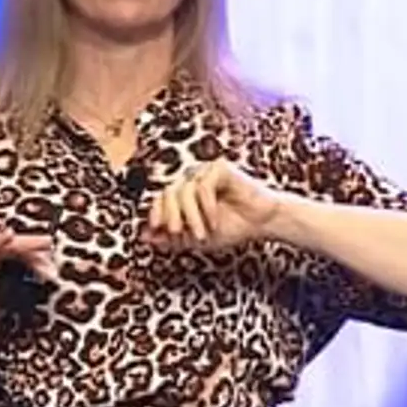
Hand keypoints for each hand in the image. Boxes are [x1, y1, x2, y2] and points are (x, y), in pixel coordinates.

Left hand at [146, 159, 286, 250]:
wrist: (262, 223)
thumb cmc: (233, 228)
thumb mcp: (196, 238)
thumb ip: (171, 238)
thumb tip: (144, 238)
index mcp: (184, 193)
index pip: (161, 197)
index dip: (156, 212)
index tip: (156, 228)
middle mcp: (192, 179)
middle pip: (168, 192)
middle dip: (171, 216)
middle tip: (178, 233)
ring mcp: (206, 172)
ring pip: (185, 191)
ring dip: (192, 217)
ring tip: (203, 235)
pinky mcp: (220, 169)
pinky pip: (203, 187)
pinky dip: (207, 207)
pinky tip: (214, 221)